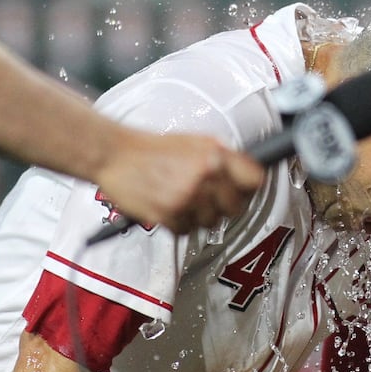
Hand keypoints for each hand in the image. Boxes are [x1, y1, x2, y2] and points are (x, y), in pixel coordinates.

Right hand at [97, 130, 263, 233]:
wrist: (115, 155)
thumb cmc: (153, 148)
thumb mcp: (195, 141)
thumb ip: (223, 157)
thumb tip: (247, 172)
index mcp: (214, 155)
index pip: (255, 179)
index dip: (251, 187)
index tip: (245, 190)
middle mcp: (204, 176)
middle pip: (236, 207)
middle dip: (225, 205)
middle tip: (210, 198)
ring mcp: (187, 198)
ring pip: (211, 221)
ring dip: (199, 215)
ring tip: (182, 197)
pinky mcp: (169, 215)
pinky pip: (187, 230)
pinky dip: (179, 222)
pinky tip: (168, 204)